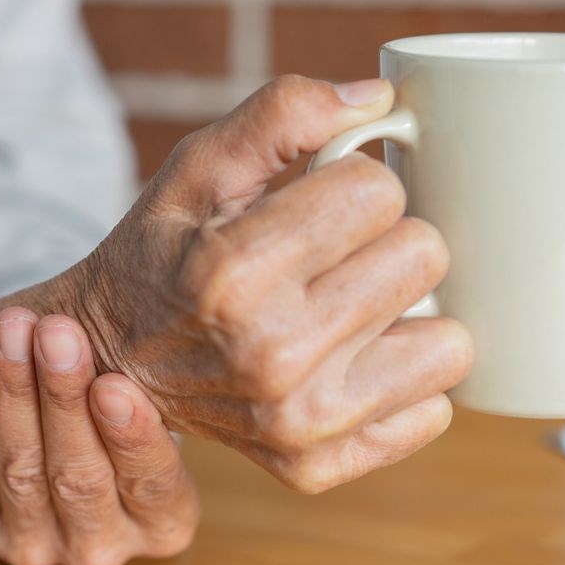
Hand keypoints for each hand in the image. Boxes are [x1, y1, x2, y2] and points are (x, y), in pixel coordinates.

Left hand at [0, 308, 198, 564]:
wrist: (55, 438)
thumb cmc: (119, 409)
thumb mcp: (151, 403)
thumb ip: (151, 382)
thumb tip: (177, 316)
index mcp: (165, 524)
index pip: (153, 484)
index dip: (131, 436)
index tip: (111, 384)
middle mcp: (102, 548)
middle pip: (80, 477)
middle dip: (63, 398)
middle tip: (55, 332)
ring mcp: (37, 547)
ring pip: (21, 471)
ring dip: (13, 393)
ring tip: (13, 330)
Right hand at [61, 75, 473, 492]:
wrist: (113, 361)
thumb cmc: (164, 253)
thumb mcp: (198, 168)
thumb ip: (283, 114)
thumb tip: (379, 99)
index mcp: (233, 272)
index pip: (380, 191)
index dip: (355, 183)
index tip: (319, 203)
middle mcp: (270, 356)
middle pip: (425, 256)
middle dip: (387, 240)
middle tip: (336, 255)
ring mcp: (300, 423)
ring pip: (451, 341)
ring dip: (409, 315)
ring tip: (351, 308)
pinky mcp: (321, 465)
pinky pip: (435, 409)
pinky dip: (402, 379)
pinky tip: (351, 361)